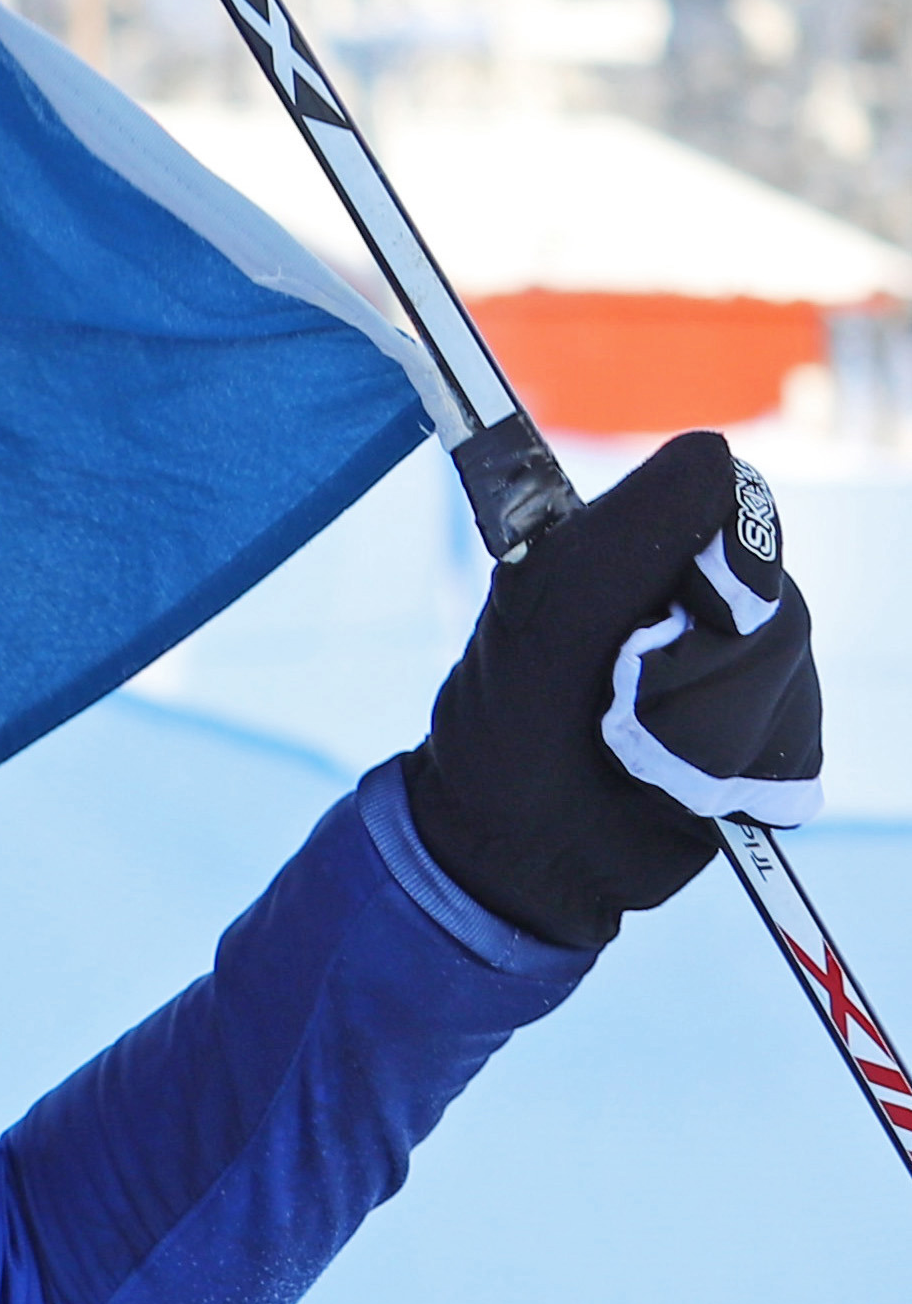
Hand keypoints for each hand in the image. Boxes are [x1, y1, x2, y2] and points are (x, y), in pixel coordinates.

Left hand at [405, 431, 827, 948]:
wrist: (519, 853)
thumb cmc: (507, 728)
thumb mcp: (545, 616)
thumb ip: (629, 532)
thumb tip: (715, 450)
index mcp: (635, 543)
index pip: (731, 501)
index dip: (706, 566)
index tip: (636, 628)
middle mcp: (703, 590)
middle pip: (773, 602)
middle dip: (694, 674)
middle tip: (614, 708)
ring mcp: (747, 660)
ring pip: (786, 676)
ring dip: (702, 736)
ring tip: (634, 756)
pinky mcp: (774, 732)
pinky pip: (795, 742)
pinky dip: (729, 777)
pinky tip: (674, 788)